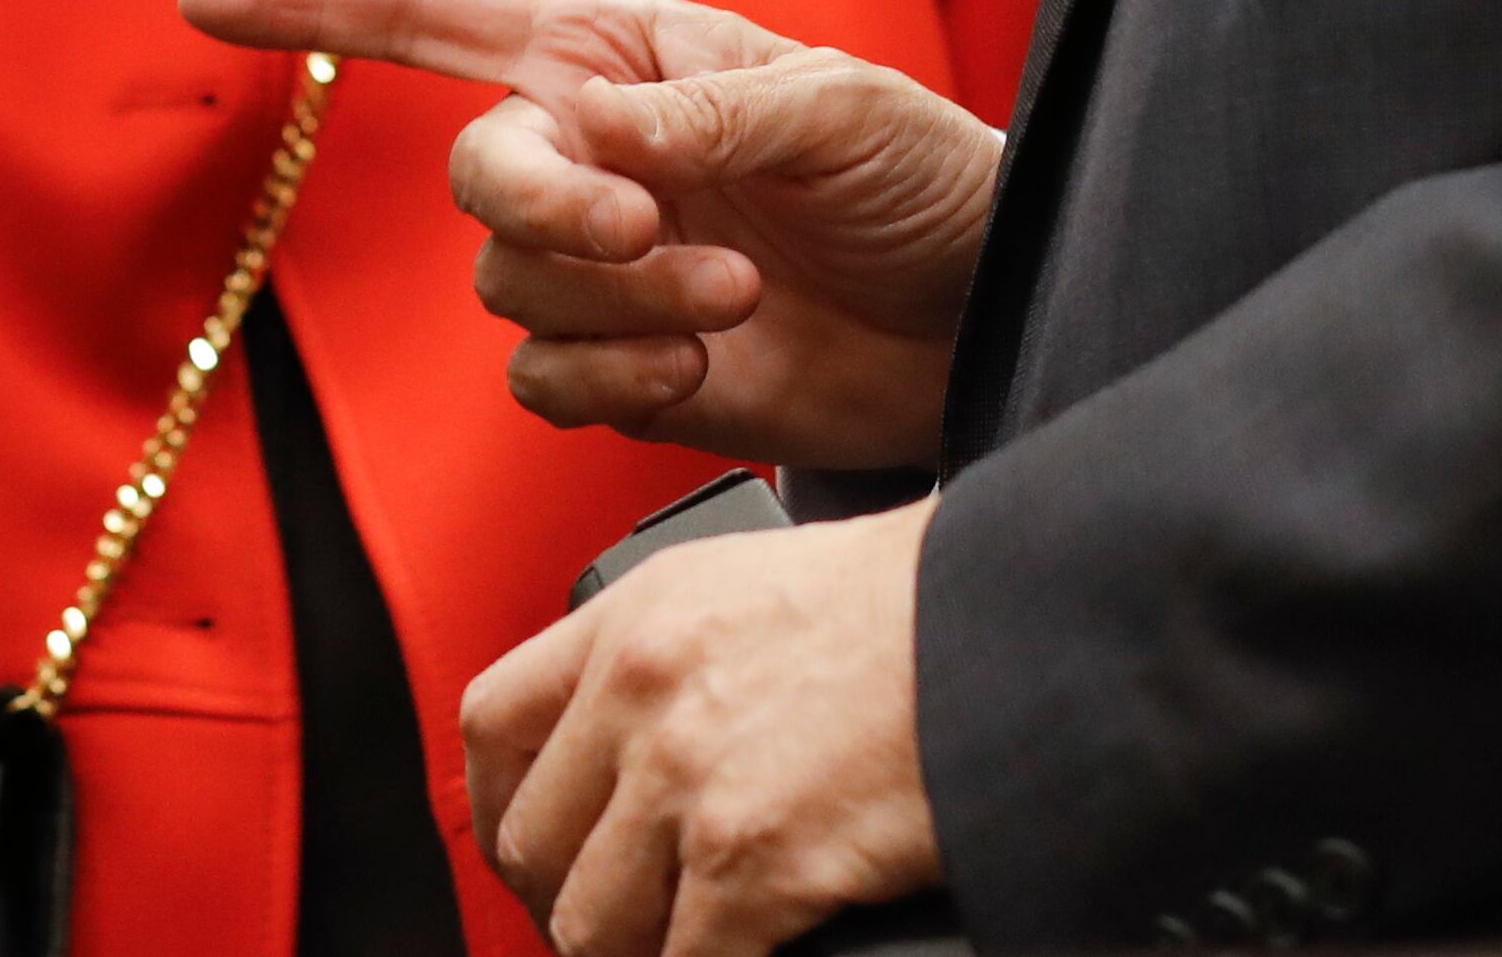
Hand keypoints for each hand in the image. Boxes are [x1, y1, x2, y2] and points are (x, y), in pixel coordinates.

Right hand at [177, 0, 997, 466]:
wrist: (986, 313)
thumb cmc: (926, 175)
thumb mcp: (836, 109)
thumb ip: (705, 115)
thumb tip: (587, 133)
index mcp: (617, 52)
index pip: (437, 18)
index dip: (316, 2)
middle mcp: (587, 151)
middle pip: (478, 180)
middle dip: (553, 212)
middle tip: (659, 232)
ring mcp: (599, 266)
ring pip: (512, 294)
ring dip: (622, 309)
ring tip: (737, 303)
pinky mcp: (622, 369)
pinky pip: (545, 386)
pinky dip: (616, 389)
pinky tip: (701, 377)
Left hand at [463, 500, 942, 956]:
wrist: (1008, 622)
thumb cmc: (915, 602)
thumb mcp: (751, 582)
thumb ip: (673, 656)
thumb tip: (637, 749)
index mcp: (633, 619)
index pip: (493, 722)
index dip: (495, 806)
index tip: (520, 848)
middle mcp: (641, 696)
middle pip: (532, 841)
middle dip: (561, 903)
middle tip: (607, 925)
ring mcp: (690, 782)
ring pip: (592, 924)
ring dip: (625, 952)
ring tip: (669, 948)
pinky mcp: (754, 862)